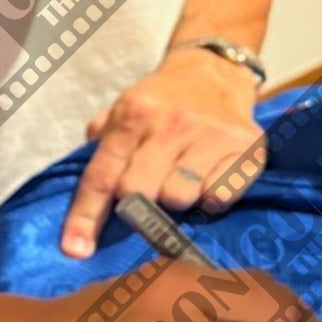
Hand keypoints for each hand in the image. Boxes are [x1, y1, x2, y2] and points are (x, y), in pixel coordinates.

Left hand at [61, 48, 267, 257]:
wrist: (213, 70)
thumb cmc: (160, 102)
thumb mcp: (121, 110)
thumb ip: (98, 148)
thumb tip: (83, 200)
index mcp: (133, 115)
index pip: (102, 175)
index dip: (85, 216)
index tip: (75, 251)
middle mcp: (171, 124)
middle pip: (140, 193)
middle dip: (138, 206)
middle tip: (147, 198)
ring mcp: (210, 135)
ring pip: (180, 198)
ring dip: (177, 201)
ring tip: (182, 182)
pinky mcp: (247, 147)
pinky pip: (221, 197)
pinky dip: (212, 198)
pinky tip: (211, 181)